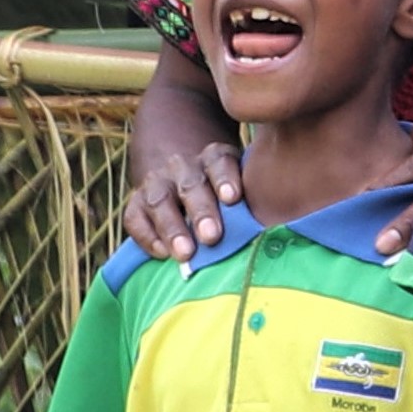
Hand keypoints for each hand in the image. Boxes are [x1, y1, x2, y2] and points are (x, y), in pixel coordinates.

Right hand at [123, 130, 244, 262]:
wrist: (182, 175)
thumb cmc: (228, 191)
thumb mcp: (242, 184)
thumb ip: (253, 200)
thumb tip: (277, 233)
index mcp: (214, 158)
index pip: (219, 161)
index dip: (225, 178)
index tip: (232, 197)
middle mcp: (183, 167)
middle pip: (191, 185)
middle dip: (201, 211)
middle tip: (212, 236)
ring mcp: (157, 183)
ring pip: (160, 202)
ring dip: (172, 228)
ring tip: (185, 253)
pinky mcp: (136, 202)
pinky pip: (134, 218)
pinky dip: (147, 236)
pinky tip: (162, 254)